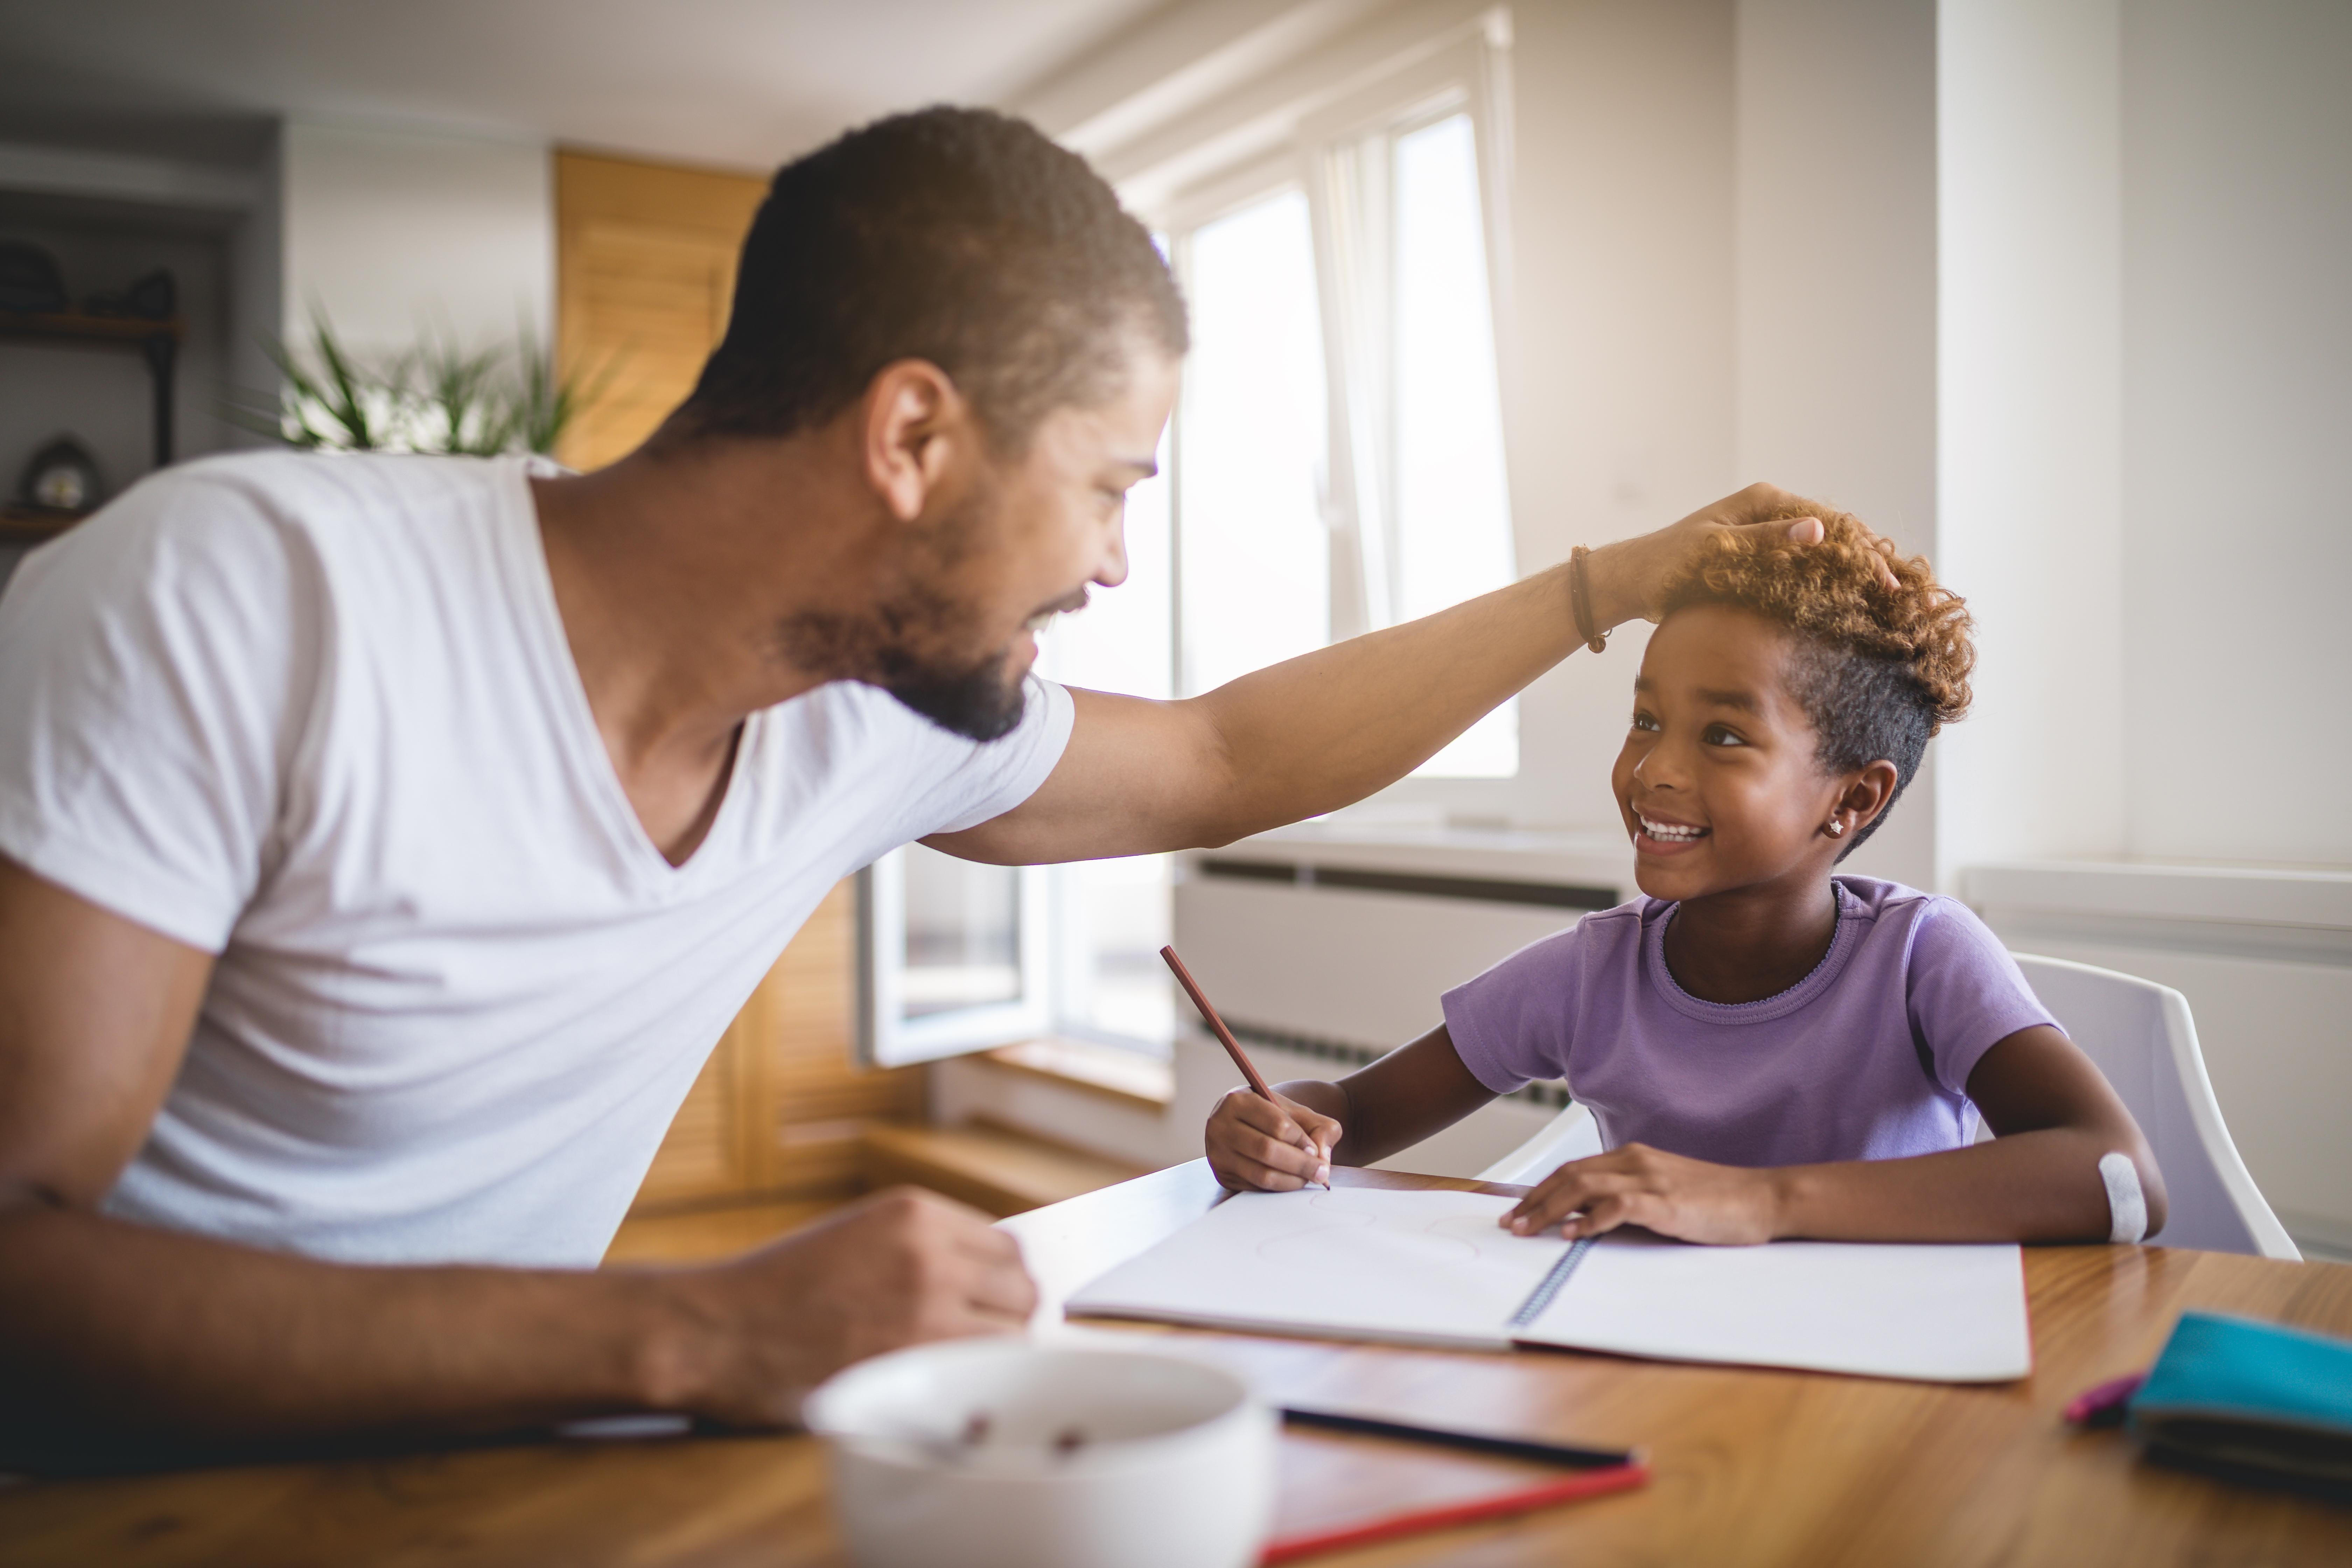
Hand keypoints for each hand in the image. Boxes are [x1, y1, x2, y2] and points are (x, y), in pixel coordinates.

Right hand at [657, 1186, 1036, 1425]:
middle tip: (982, 1339)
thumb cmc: (780, 1289)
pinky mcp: (910, 1362)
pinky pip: (977, 1373)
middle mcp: (929, 1253)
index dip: (1001, 1279)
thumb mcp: (859, 1237)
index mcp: (915, 1212)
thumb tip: (987, 1281)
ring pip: (1011, 1334)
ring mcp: (925, 1309)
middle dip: (1009, 1314)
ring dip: (995, 1353)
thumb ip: (923, 1249)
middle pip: (1021, 1288)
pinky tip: (943, 1388)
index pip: (1005, 1246)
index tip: (991, 1301)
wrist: (716, 1329)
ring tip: (958, 1366)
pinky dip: (972, 1383)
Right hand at [1205, 1087, 1340, 1192]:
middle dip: (1300, 1164)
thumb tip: (1322, 1158)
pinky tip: (1290, 1181)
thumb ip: (1321, 1128)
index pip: (1277, 1125)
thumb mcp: (1299, 1113)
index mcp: (1239, 1101)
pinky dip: (1278, 1188)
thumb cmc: (1276, 1118)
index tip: (1316, 1150)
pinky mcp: (1222, 1175)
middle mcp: (1221, 1125)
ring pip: (1261, 1174)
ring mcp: (1218, 1152)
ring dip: (1292, 1180)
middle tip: (1321, 1172)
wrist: (1248, 1125)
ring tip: (1309, 1178)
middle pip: (1267, 1150)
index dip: (1301, 1140)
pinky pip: (1255, 1187)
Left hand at [1502, 1143, 1785, 1244]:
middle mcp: (1636, 1162)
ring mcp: (1651, 1180)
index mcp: (1634, 1157)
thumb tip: (1587, 1218)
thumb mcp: (1664, 1192)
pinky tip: (1574, 1234)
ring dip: (1550, 1209)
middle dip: (1535, 1200)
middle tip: (1510, 1223)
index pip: (1575, 1170)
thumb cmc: (1716, 1200)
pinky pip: (1618, 1207)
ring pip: (1584, 1187)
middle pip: (1570, 1175)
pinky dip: (1591, 1220)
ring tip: (1527, 1229)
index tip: (1519, 1210)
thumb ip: (1628, 1199)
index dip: (1542, 1189)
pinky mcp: (1667, 1202)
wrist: (1763, 1198)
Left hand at [1585, 482, 1899, 629]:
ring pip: (1822, 550)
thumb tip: (1817, 531)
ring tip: (1883, 598)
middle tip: (1896, 594)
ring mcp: (1765, 533)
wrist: (1633, 580)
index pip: (1830, 522)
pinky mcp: (1758, 555)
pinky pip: (1803, 565)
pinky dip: (1827, 580)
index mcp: (1765, 500)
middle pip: (1833, 533)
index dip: (1862, 552)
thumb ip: (1769, 541)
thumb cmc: (1668, 564)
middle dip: (1865, 560)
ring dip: (1851, 572)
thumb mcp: (1718, 552)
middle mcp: (1769, 511)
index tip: (1885, 583)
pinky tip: (1846, 600)